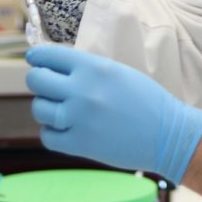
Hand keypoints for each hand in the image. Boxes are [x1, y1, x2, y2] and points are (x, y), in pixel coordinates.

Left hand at [26, 45, 201, 184]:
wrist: (167, 134)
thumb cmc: (146, 100)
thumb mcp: (118, 72)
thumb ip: (87, 69)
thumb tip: (56, 68)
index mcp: (94, 68)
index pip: (50, 56)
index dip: (38, 57)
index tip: (34, 59)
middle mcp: (82, 91)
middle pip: (37, 81)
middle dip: (38, 81)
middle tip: (46, 85)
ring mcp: (79, 119)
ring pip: (39, 109)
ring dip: (45, 108)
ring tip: (60, 109)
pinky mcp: (79, 144)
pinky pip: (47, 136)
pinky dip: (52, 132)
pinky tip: (65, 128)